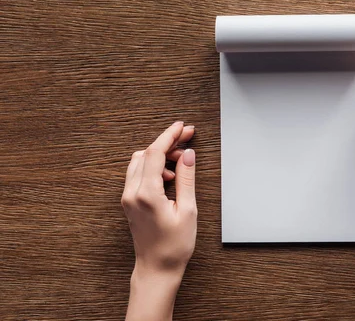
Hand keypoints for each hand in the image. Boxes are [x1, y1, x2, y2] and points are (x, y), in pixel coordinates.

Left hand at [122, 121, 196, 276]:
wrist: (157, 268)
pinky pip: (138, 173)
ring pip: (140, 161)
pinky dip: (153, 165)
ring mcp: (128, 197)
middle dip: (167, 142)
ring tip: (181, 159)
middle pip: (147, 153)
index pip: (155, 153)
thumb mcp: (188, 209)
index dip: (169, 135)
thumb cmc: (174, 245)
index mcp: (146, 194)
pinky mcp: (129, 201)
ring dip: (160, 154)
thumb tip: (188, 154)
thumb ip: (186, 178)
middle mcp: (132, 193)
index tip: (182, 126)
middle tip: (187, 137)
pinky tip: (170, 174)